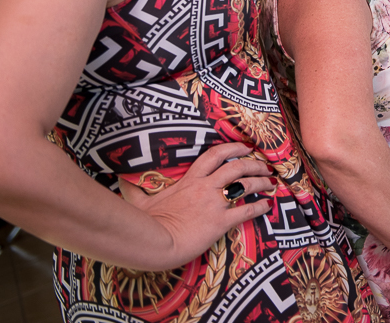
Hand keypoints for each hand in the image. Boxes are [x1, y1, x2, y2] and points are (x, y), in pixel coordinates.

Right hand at [117, 141, 274, 269]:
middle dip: (254, 164)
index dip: (233, 148)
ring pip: (245, 185)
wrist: (155, 242)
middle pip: (237, 167)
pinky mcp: (220, 222)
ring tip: (271, 183)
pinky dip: (260, 207)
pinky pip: (246, 211)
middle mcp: (205, 188)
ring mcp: (214, 204)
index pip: (214, 155)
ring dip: (261, 182)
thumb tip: (119, 177)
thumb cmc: (146, 222)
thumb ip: (133, 188)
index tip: (245, 147)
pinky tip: (268, 205)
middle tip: (265, 166)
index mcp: (189, 180)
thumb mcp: (138, 200)